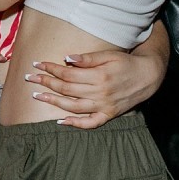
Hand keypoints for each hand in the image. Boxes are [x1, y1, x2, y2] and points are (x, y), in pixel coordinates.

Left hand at [24, 50, 164, 128]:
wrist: (149, 77)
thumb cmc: (126, 63)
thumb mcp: (109, 55)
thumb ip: (88, 58)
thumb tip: (66, 58)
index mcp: (98, 76)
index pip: (67, 73)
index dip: (50, 68)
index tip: (36, 64)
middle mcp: (99, 93)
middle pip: (66, 89)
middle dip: (46, 82)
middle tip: (30, 78)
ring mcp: (104, 106)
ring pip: (73, 106)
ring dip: (53, 101)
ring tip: (37, 95)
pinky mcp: (108, 114)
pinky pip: (90, 123)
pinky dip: (75, 124)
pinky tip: (60, 121)